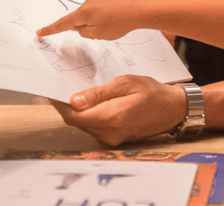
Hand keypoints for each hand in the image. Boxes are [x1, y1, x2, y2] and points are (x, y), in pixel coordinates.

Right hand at [37, 0, 140, 39]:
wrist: (137, 10)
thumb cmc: (118, 23)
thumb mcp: (98, 34)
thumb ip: (85, 31)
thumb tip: (80, 27)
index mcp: (83, 13)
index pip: (63, 24)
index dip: (51, 30)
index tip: (40, 32)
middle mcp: (88, 4)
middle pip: (78, 20)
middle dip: (85, 29)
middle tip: (99, 34)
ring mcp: (98, 0)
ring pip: (90, 16)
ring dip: (96, 23)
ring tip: (111, 27)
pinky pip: (100, 11)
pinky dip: (104, 17)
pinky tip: (115, 20)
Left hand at [49, 75, 185, 145]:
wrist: (173, 109)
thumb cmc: (152, 92)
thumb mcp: (125, 83)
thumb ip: (98, 93)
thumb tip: (74, 101)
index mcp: (112, 118)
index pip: (74, 116)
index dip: (59, 104)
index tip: (50, 91)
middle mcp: (110, 133)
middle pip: (76, 122)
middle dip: (66, 106)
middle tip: (59, 88)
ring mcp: (112, 139)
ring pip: (84, 125)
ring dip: (77, 111)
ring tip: (74, 92)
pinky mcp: (114, 139)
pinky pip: (93, 127)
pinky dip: (87, 116)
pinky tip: (90, 103)